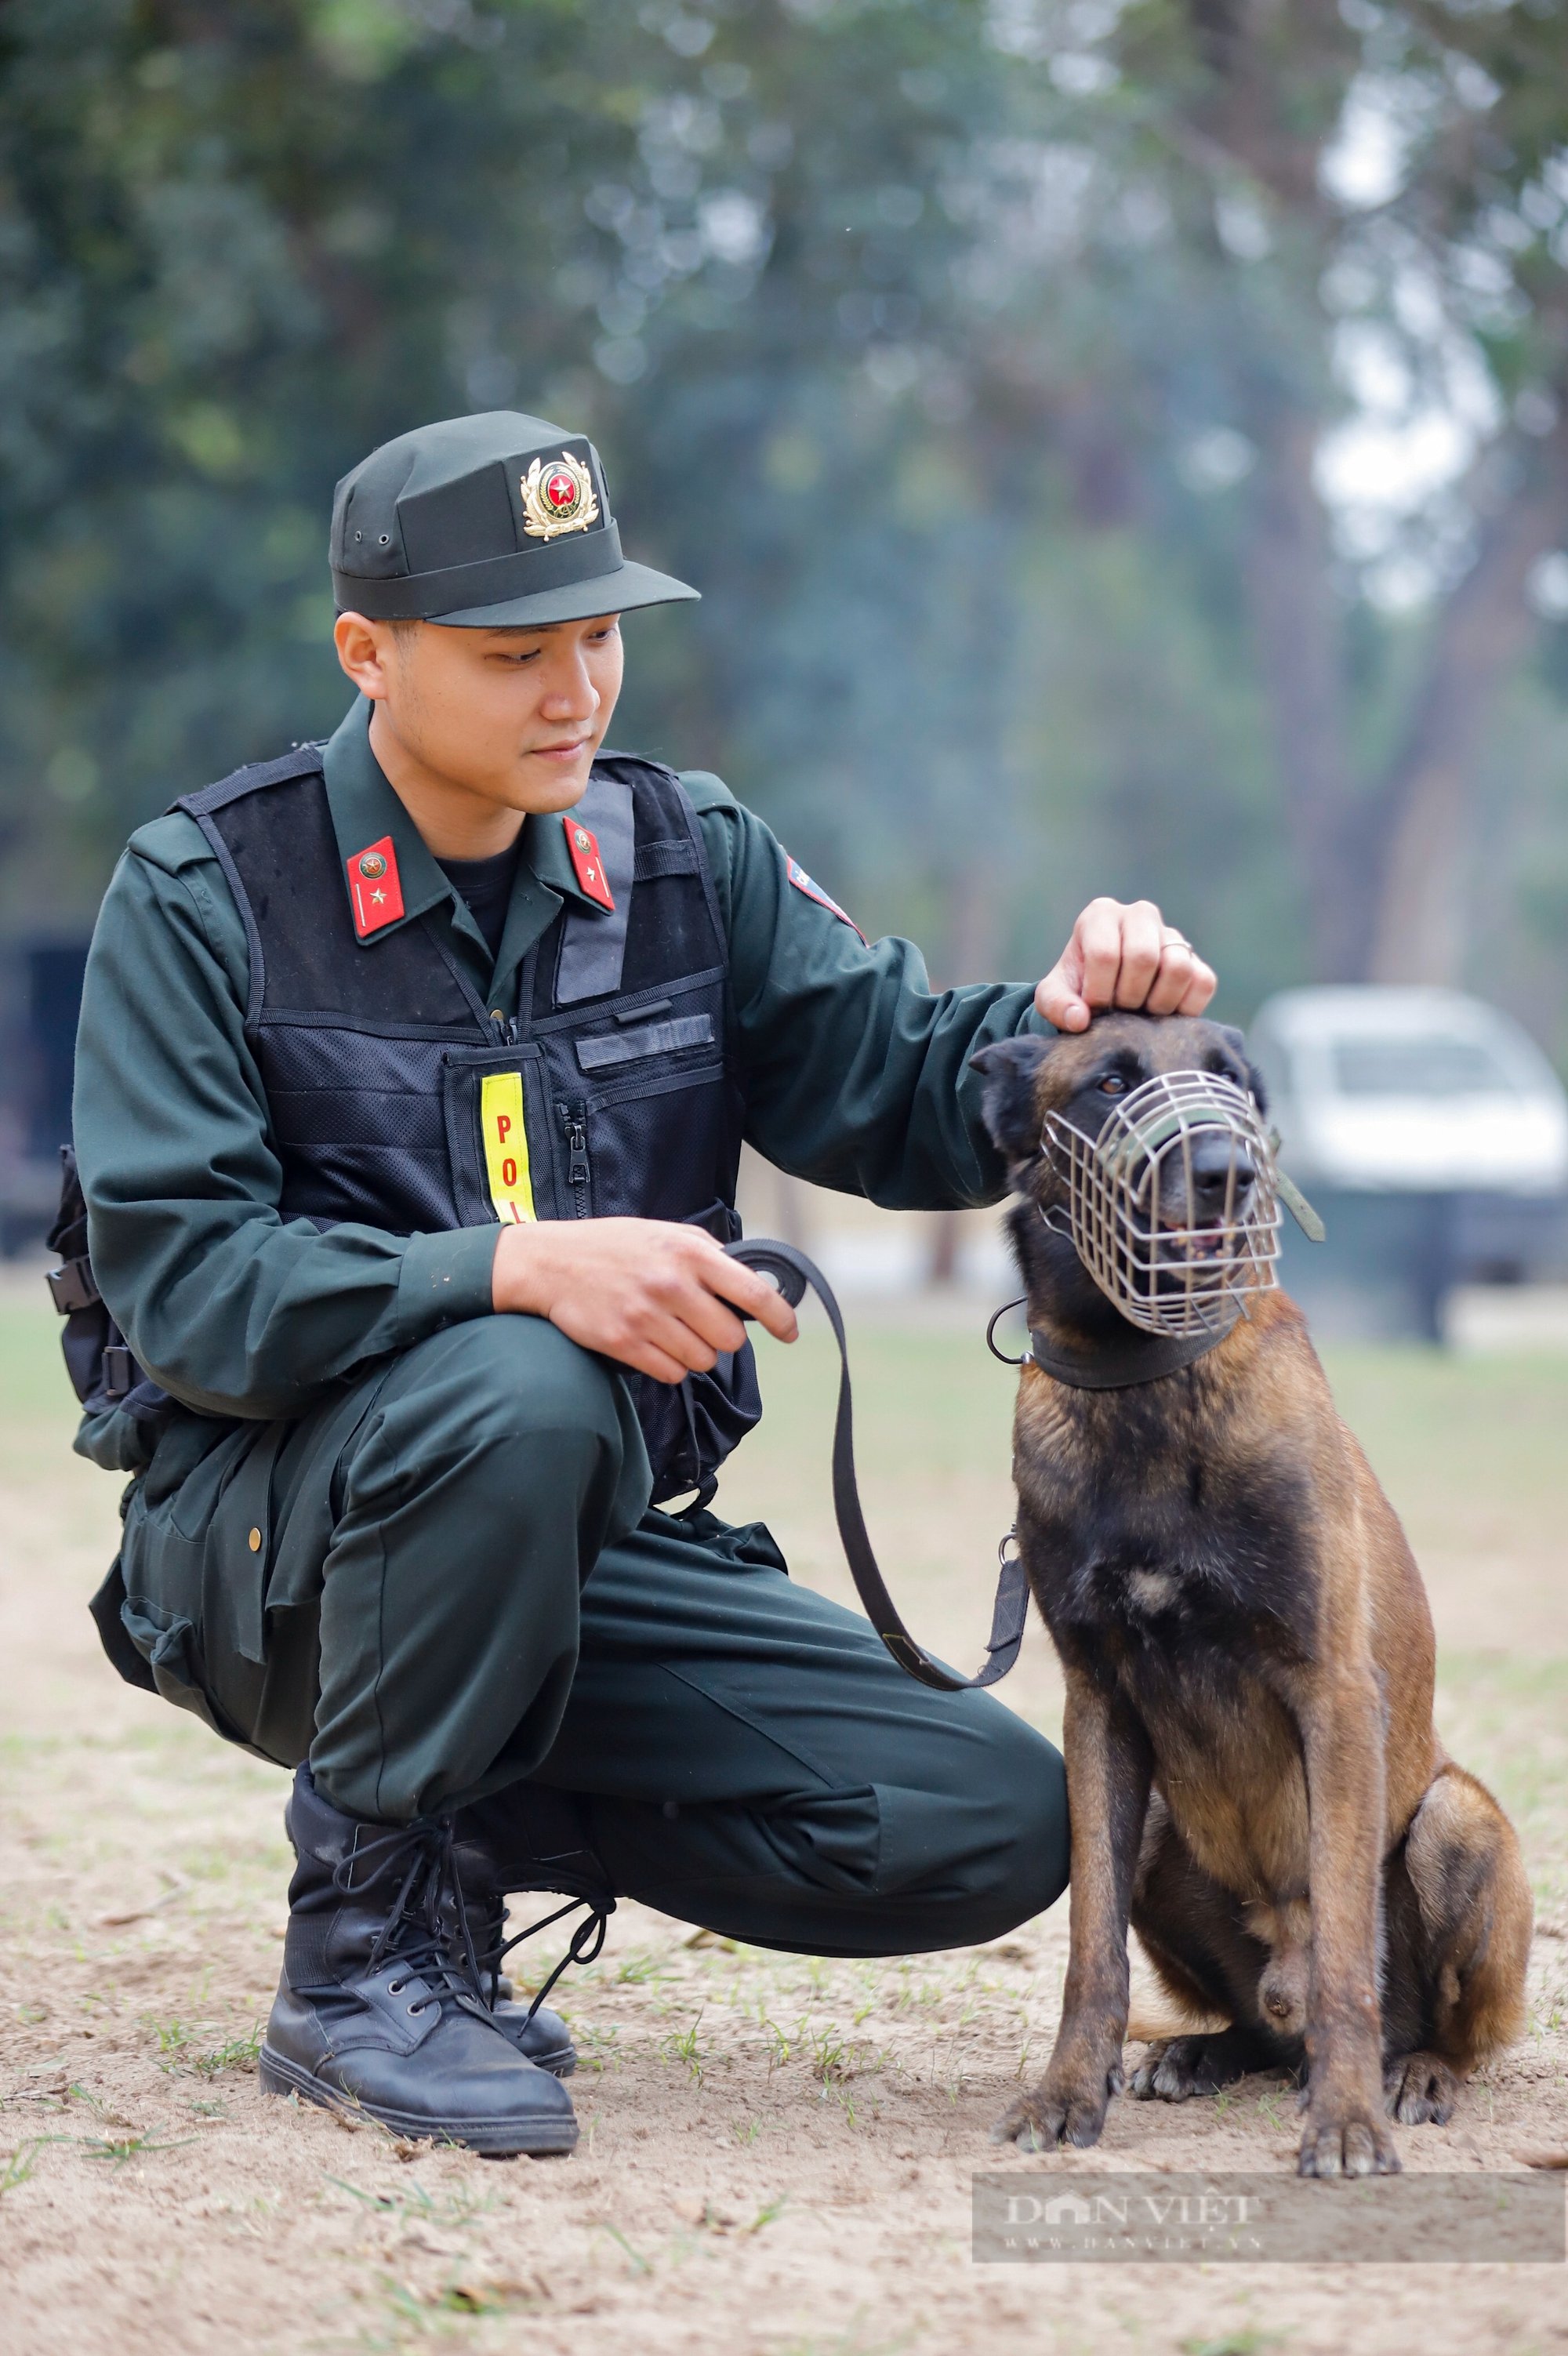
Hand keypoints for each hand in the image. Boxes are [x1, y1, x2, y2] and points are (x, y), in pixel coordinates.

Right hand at [492, 1217, 797, 1382]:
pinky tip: (652, 1344)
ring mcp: (647, 1317)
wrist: (550, 1263)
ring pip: (701, 1361)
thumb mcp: (665, 1232)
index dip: (781, 1318)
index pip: (753, 1293)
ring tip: (671, 1331)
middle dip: (723, 1338)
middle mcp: (672, 1285)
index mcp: (690, 1254)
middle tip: (702, 1325)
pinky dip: (668, 1365)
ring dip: (695, 1353)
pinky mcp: (624, 1343)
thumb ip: (708, 1253)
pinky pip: (670, 1373)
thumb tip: (751, 1279)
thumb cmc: (613, 1246)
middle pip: (730, 1339)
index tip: (790, 1332)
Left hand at [1035, 897, 1215, 1032]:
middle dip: (1128, 996)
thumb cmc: (1077, 989)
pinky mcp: (1196, 960)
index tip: (1093, 1008)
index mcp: (1100, 915)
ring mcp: (1172, 935)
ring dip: (1158, 1003)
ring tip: (1141, 1013)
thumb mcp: (1053, 997)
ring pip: (1178, 967)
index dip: (1098, 992)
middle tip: (1119, 1010)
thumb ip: (1056, 1006)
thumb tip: (1080, 1019)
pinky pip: (1203, 982)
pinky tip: (1162, 1014)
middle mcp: (1140, 915)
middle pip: (1143, 957)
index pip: (1105, 954)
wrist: (1105, 995)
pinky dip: (1185, 1007)